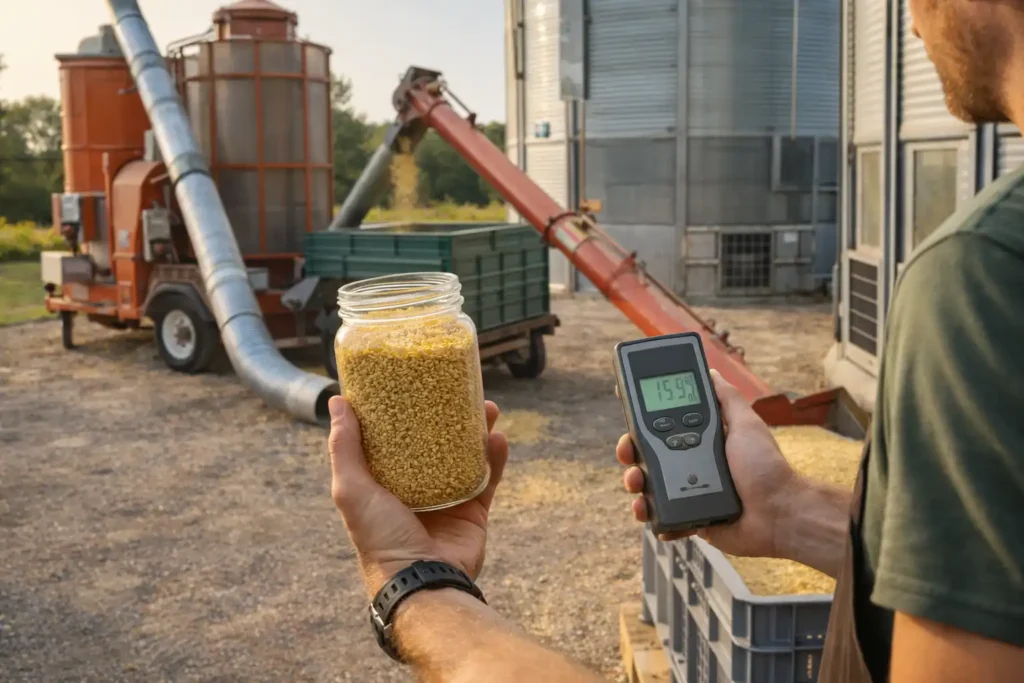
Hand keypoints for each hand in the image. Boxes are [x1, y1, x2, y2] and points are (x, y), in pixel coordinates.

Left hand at [329, 396, 508, 596]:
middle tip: (461, 390)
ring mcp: (447, 497)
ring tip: (487, 407)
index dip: (406, 410)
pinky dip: (495, 458)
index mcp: (385, 481)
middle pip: (436, 440)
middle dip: (449, 414)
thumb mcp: (352, 489)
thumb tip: (337, 401)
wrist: (421, 581)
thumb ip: (344, 447)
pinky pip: (488, 478)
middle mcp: (417, 486)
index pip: (396, 437)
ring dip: (477, 429)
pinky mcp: (473, 511)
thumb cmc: (379, 538)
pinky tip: (498, 438)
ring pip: (466, 454)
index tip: (416, 382)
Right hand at [616, 370, 799, 558]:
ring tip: (638, 487)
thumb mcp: (746, 424)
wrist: (778, 514)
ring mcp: (689, 492)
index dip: (642, 425)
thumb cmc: (766, 468)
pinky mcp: (690, 518)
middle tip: (628, 456)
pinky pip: (662, 518)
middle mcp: (692, 465)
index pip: (662, 428)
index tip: (628, 421)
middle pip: (648, 457)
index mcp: (701, 442)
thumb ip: (727, 398)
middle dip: (631, 454)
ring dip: (635, 485)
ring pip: (648, 488)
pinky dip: (651, 517)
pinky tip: (649, 512)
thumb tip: (712, 371)